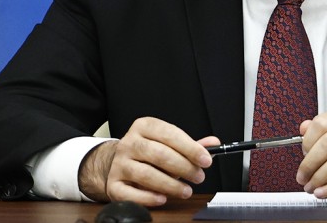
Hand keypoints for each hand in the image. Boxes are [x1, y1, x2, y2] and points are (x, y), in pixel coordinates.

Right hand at [78, 117, 219, 205]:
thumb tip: (213, 143)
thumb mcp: (168, 144)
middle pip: (159, 154)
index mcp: (144, 127)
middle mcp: (129, 143)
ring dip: (170, 184)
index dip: (190, 147)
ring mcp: (119, 163)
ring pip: (146, 174)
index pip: (169, 134)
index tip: (206, 160)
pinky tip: (162, 198)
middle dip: (183, 167)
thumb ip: (191, 145)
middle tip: (198, 176)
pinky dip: (148, 197)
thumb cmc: (148, 153)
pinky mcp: (113, 184)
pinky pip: (130, 193)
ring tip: (186, 190)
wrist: (118, 164)